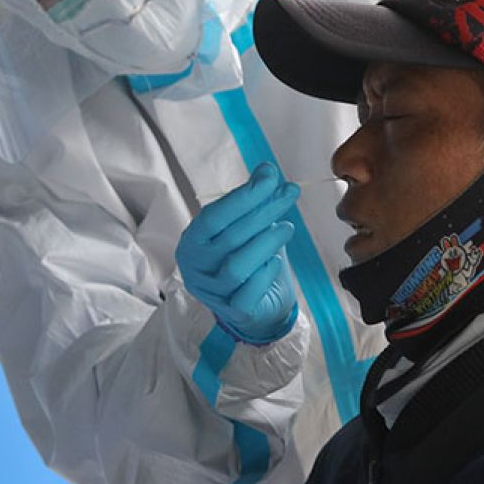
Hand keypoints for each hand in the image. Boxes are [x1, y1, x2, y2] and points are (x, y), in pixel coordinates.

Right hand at [176, 163, 300, 344]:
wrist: (256, 306)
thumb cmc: (248, 259)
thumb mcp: (249, 227)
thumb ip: (255, 201)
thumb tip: (267, 170)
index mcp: (193, 243)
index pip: (214, 217)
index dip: (243, 196)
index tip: (270, 176)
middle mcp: (196, 268)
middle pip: (230, 237)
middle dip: (264, 211)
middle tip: (290, 193)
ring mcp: (213, 293)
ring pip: (238, 266)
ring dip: (266, 242)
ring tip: (288, 227)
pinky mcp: (234, 312)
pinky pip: (248, 294)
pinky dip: (264, 274)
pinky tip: (275, 261)